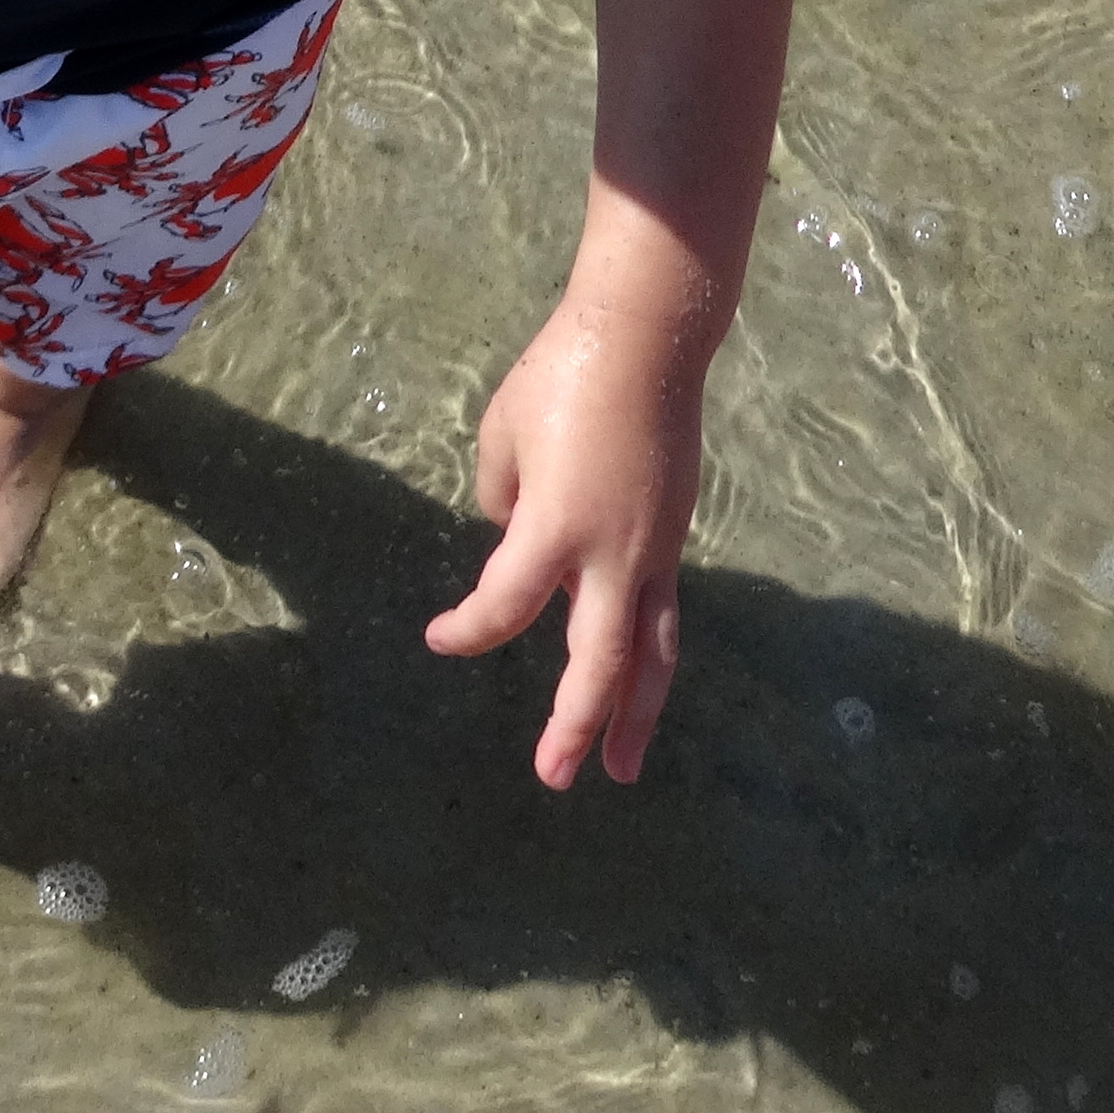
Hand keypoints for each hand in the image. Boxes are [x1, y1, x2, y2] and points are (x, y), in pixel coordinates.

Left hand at [423, 295, 703, 791]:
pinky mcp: (675, 531)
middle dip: (577, 726)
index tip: (439, 636)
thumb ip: (503, 499)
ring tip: (622, 766)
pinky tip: (633, 677)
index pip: (503, 608)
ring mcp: (655, 547)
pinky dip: (647, 654)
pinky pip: (661, 610)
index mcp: (556, 528)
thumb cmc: (562, 375)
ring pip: (652, 653)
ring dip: (637, 715)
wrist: (648, 336)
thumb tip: (516, 535)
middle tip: (556, 776)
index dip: (466, 631)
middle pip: (600, 664)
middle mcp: (613, 553)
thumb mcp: (503, 434)